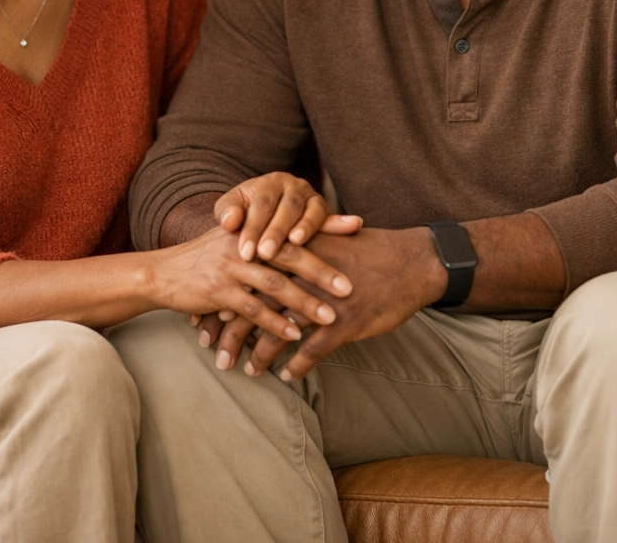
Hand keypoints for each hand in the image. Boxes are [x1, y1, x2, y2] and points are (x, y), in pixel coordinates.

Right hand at [147, 228, 353, 341]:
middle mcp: (244, 245)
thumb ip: (265, 240)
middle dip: (322, 272)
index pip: (294, 226)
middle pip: (289, 255)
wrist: (162, 273)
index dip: (324, 226)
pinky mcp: (217, 292)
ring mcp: (230, 268)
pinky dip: (275, 323)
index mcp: (252, 230)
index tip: (356, 226)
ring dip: (304, 303)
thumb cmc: (205, 259)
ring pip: (274, 285)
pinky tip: (294, 335)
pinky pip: (252, 309)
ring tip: (329, 317)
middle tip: (350, 287)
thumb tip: (301, 239)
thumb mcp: (235, 241)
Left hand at [214, 172, 362, 261]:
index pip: (261, 205)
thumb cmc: (246, 213)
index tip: (245, 253)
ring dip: (305, 227)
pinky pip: (332, 217)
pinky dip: (342, 222)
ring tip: (296, 243)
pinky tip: (354, 225)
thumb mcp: (233, 209)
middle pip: (286, 207)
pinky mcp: (327, 211)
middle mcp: (294, 186)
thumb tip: (229, 222)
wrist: (267, 211)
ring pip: (311, 211)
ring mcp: (312, 197)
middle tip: (265, 254)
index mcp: (269, 183)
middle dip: (276, 231)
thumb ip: (227, 212)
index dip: (252, 228)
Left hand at [216, 227, 444, 377]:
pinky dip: (296, 365)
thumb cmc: (366, 250)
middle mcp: (301, 276)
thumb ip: (292, 250)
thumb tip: (262, 260)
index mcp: (293, 253)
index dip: (225, 301)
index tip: (206, 320)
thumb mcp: (325, 240)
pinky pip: (312, 350)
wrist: (410, 261)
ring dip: (258, 355)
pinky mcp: (346, 322)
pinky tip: (285, 376)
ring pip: (278, 332)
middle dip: (231, 333)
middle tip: (214, 353)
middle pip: (254, 307)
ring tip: (245, 371)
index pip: (247, 279)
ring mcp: (322, 301)